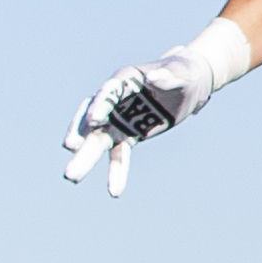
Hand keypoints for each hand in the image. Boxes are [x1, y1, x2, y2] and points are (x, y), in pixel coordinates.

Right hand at [60, 43, 225, 197]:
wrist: (191, 84)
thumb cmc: (185, 71)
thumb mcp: (180, 73)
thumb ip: (167, 76)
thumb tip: (154, 77)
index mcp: (125, 79)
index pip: (107, 92)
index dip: (100, 104)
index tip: (94, 120)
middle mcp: (115, 100)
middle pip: (95, 119)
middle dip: (81, 134)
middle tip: (69, 149)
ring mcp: (120, 119)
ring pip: (99, 140)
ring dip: (86, 158)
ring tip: (71, 178)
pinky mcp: (129, 134)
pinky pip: (119, 154)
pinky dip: (116, 171)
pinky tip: (114, 191)